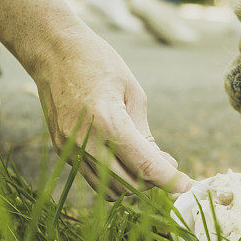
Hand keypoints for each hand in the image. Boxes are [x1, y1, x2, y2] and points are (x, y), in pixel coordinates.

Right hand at [34, 22, 191, 198]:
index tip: (187, 185)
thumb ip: (145, 134)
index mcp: (107, 121)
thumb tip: (163, 165)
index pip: (144, 166)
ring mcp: (69, 148)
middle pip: (128, 185)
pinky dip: (114, 177)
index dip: (170, 180)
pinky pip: (93, 177)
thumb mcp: (133, 93)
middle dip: (153, 182)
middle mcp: (84, 141)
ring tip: (145, 162)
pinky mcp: (61, 150)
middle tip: (167, 166)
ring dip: (133, 184)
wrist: (53, 51)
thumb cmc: (99, 63)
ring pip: (109, 189)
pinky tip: (124, 159)